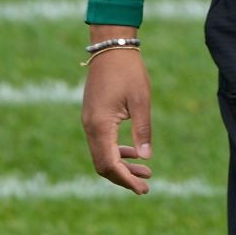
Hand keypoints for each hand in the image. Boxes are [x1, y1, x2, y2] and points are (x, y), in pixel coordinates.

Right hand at [81, 45, 153, 193]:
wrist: (111, 47)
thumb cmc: (129, 71)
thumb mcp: (141, 101)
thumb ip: (142, 130)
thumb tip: (146, 158)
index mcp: (100, 125)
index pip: (110, 164)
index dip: (126, 179)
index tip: (143, 188)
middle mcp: (90, 127)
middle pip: (103, 164)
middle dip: (124, 177)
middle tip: (146, 184)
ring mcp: (89, 121)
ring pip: (102, 154)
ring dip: (122, 165)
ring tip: (146, 172)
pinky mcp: (93, 116)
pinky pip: (102, 142)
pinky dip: (116, 151)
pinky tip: (133, 153)